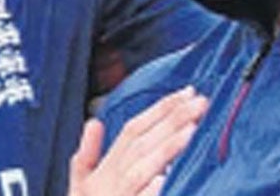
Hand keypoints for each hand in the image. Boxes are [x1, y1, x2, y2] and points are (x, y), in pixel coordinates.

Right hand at [68, 86, 207, 195]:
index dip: (160, 109)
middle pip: (142, 142)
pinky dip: (150, 191)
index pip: (133, 129)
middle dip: (172, 119)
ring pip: (142, 168)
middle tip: (201, 102)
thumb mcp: (78, 188)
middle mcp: (110, 181)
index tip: (187, 92)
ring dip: (166, 149)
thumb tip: (94, 122)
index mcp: (104, 170)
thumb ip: (86, 155)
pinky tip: (166, 179)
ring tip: (192, 130)